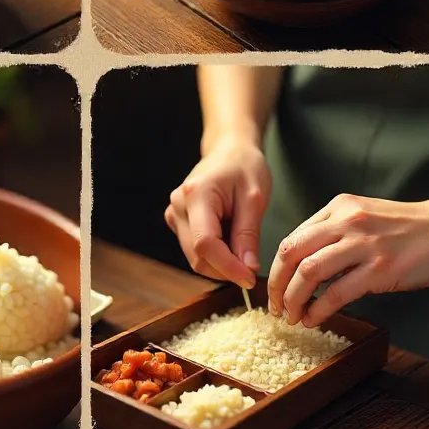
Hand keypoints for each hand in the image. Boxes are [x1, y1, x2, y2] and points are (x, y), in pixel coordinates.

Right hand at [165, 139, 271, 286]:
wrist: (229, 151)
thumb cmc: (244, 167)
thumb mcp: (255, 198)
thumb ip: (248, 234)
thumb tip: (247, 268)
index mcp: (196, 195)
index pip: (206, 243)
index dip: (227, 266)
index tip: (250, 277)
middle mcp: (178, 206)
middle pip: (198, 256)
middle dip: (226, 268)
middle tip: (253, 266)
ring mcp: (174, 215)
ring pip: (196, 258)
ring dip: (221, 263)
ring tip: (242, 243)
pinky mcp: (177, 223)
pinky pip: (195, 251)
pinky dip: (215, 255)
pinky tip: (230, 239)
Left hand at [267, 192, 428, 327]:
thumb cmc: (407, 228)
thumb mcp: (364, 216)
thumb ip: (334, 233)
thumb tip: (304, 266)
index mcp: (338, 208)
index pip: (292, 238)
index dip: (277, 268)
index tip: (276, 289)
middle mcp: (346, 222)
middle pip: (291, 254)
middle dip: (276, 286)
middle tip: (276, 307)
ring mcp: (363, 245)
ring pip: (308, 273)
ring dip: (293, 300)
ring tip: (293, 316)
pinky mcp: (379, 269)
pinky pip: (335, 293)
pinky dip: (318, 310)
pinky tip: (314, 319)